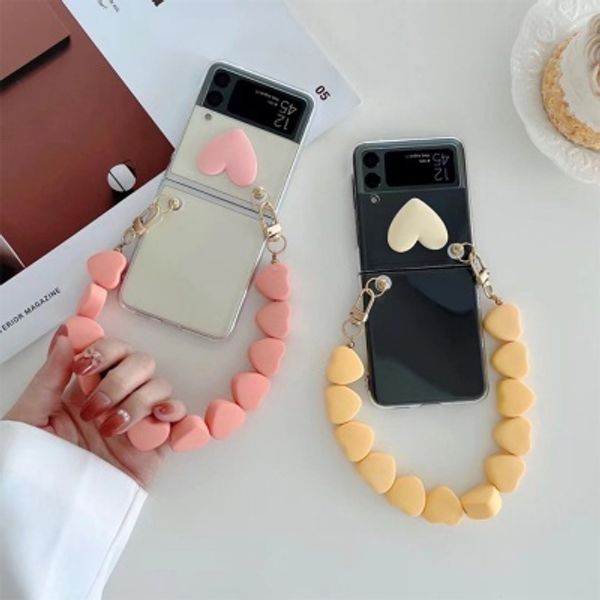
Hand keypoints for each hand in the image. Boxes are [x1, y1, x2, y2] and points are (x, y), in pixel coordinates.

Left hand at [3, 326, 185, 487]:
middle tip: (95, 409)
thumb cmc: (34, 471)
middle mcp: (115, 400)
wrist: (52, 515)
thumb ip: (49, 377)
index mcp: (85, 389)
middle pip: (140, 363)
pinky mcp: (155, 446)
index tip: (85, 365)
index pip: (108, 352)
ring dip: (140, 401)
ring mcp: (137, 421)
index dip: (103, 350)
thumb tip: (67, 338)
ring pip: (160, 387)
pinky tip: (158, 422)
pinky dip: (178, 415)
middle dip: (120, 380)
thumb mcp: (30, 419)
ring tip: (113, 429)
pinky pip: (180, 421)